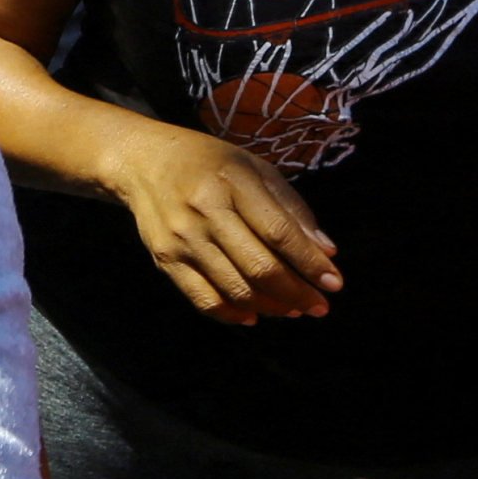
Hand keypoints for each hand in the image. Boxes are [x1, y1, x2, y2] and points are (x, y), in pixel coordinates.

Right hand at [97, 115, 339, 320]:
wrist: (143, 162)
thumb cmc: (210, 163)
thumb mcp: (255, 169)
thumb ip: (291, 209)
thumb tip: (326, 252)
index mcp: (233, 181)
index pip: (279, 231)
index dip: (310, 263)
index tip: (334, 283)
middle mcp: (205, 210)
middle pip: (258, 266)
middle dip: (296, 293)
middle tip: (318, 306)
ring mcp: (182, 238)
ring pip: (234, 288)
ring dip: (270, 307)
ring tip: (291, 310)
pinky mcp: (165, 259)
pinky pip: (203, 299)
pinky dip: (232, 315)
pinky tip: (253, 316)